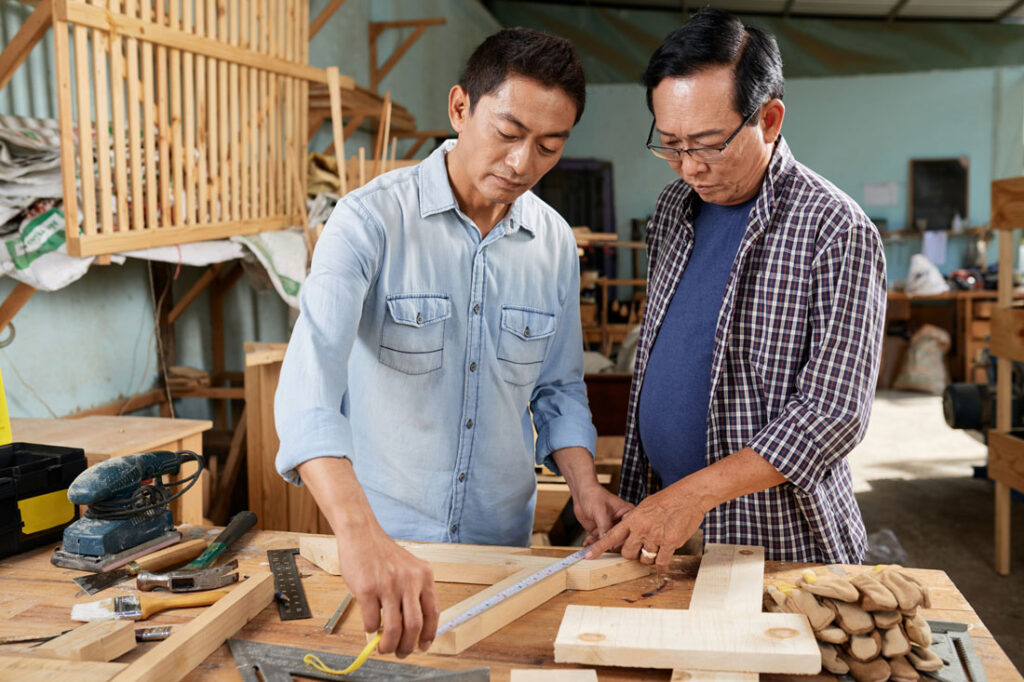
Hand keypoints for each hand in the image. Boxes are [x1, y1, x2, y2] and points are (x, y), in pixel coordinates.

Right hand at [335, 524, 438, 656]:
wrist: (361, 533)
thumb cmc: (382, 553)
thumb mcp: (407, 569)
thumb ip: (412, 593)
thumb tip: (409, 629)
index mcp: (424, 576)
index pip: (433, 612)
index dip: (429, 634)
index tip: (424, 646)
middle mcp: (410, 581)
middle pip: (415, 625)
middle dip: (408, 646)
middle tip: (401, 653)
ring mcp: (389, 585)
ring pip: (394, 628)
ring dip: (389, 645)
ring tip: (384, 649)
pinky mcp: (368, 589)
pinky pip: (372, 621)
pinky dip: (370, 630)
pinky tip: (369, 627)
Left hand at [570, 482, 632, 547]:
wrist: (581, 493)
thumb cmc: (593, 495)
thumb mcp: (600, 510)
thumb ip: (604, 526)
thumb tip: (606, 541)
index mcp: (627, 514)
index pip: (629, 529)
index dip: (622, 538)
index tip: (614, 545)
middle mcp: (620, 522)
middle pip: (620, 539)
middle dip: (609, 544)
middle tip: (601, 548)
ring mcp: (610, 528)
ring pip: (608, 542)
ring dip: (599, 546)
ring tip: (592, 549)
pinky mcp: (601, 532)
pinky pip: (598, 542)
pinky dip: (592, 544)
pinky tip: (587, 543)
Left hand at [584, 483, 705, 570]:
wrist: (687, 496)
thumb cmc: (668, 499)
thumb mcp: (644, 507)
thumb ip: (635, 521)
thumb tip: (629, 532)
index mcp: (632, 519)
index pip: (610, 535)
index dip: (599, 548)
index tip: (588, 556)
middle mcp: (641, 529)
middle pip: (627, 553)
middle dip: (631, 554)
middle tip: (639, 550)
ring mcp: (655, 537)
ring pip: (644, 559)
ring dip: (648, 558)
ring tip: (655, 550)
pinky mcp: (670, 543)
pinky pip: (661, 562)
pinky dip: (661, 566)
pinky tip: (662, 565)